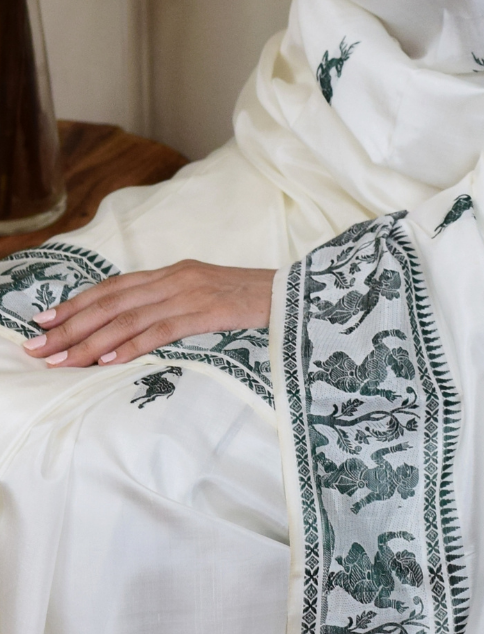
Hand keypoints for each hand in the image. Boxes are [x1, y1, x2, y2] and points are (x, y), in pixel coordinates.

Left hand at [25, 261, 275, 369]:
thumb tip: (134, 326)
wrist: (296, 295)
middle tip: (37, 347)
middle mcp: (174, 278)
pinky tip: (106, 361)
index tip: (44, 321)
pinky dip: (130, 346)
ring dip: (89, 341)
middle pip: (110, 303)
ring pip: (127, 317)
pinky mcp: (207, 311)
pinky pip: (160, 330)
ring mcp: (190, 293)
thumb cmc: (251, 301)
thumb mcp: (205, 295)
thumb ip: (171, 304)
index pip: (112, 288)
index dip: (76, 304)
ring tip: (61, 361)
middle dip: (70, 326)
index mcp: (172, 273)